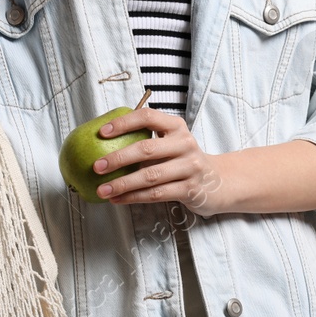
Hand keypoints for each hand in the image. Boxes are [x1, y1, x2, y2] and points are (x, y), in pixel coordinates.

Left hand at [92, 108, 226, 215]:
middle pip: (146, 149)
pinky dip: (134, 198)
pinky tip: (117, 199)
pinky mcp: (190, 189)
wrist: (218, 182)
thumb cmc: (183, 161)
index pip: (148, 117)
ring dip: (123, 184)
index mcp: (176, 127)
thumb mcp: (171, 143)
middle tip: (96, 166)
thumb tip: (103, 143)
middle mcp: (184, 144)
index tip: (102, 132)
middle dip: (118, 158)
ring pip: (150, 176)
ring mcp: (189, 167)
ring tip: (102, 190)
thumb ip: (147, 140)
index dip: (124, 123)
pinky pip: (156, 194)